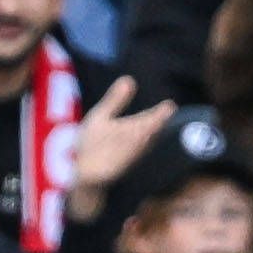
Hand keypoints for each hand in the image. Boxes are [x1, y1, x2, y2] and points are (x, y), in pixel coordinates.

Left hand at [63, 74, 169, 209]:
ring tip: (146, 130)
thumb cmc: (94, 144)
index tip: (170, 106)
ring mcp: (119, 160)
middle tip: (163, 117)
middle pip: (142, 134)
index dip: (158, 115)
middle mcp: (129, 146)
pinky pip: (114, 166)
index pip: (146, 121)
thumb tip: (129, 79)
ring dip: (139, 141)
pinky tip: (123, 154)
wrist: (81, 173)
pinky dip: (119, 161)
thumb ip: (116, 100)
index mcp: (130, 130)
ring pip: (131, 150)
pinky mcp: (106, 173)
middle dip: (152, 126)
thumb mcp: (102, 117)